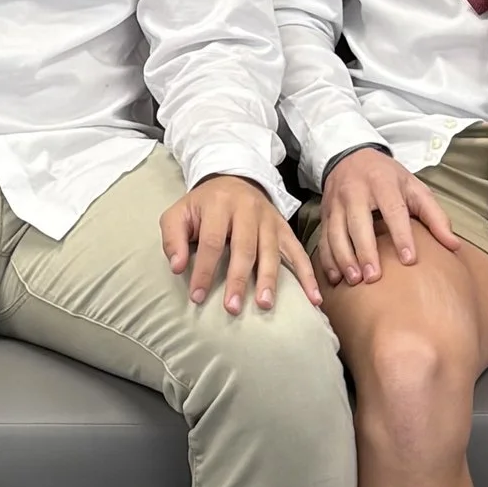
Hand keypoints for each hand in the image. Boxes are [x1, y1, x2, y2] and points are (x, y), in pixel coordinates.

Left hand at [161, 174, 319, 315]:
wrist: (234, 179)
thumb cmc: (203, 205)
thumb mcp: (179, 213)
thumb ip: (173, 238)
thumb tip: (178, 267)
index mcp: (219, 204)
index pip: (212, 241)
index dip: (204, 270)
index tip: (197, 297)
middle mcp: (248, 209)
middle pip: (245, 247)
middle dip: (239, 279)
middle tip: (232, 307)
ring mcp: (269, 219)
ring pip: (271, 251)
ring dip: (269, 280)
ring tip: (264, 305)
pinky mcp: (284, 228)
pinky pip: (298, 252)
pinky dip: (307, 276)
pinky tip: (314, 298)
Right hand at [313, 144, 459, 286]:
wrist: (350, 156)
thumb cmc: (387, 177)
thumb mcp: (414, 188)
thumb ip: (435, 216)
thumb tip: (453, 245)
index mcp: (383, 184)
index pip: (393, 211)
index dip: (401, 235)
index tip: (409, 260)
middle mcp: (356, 191)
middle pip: (358, 223)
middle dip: (365, 251)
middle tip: (374, 277)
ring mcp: (336, 203)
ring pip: (336, 232)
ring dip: (344, 258)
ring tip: (354, 280)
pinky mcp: (324, 213)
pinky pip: (323, 238)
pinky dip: (327, 259)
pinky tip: (336, 277)